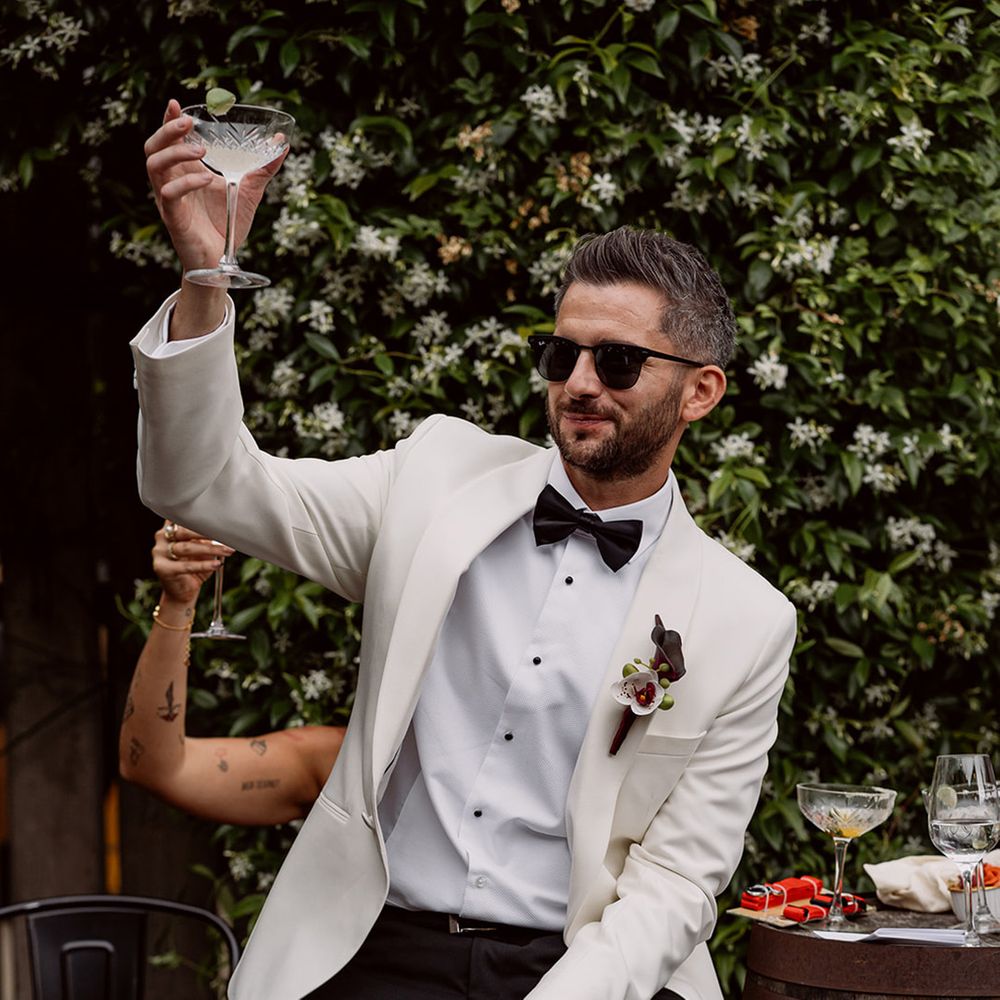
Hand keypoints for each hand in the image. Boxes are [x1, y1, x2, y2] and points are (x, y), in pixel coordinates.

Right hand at [143, 99, 287, 272]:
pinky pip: (169, 195)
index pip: (170, 140)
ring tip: (202, 150)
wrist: (222, 261)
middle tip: (188, 122)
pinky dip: (187, 183)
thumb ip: (262, 170)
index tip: (175, 103)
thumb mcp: (249, 192)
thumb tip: (282, 146)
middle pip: (153, 147)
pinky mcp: (174, 218)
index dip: (169, 120)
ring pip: (154, 165)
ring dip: (175, 152)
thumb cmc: (228, 226)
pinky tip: (207, 179)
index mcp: (186, 171)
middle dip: (167, 130)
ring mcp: (170, 200)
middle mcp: (173, 182)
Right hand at [153, 521, 234, 605]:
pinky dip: (204, 565)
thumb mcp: (202, 548)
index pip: (183, 517)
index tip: (218, 518)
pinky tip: (217, 564)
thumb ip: (208, 538)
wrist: (182, 591)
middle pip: (185, 531)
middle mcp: (162, 538)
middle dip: (208, 533)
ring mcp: (160, 553)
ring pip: (187, 548)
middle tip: (228, 536)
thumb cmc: (193, 566)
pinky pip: (186, 565)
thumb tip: (226, 530)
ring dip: (211, 549)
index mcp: (170, 528)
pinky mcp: (162, 568)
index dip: (199, 517)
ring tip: (228, 551)